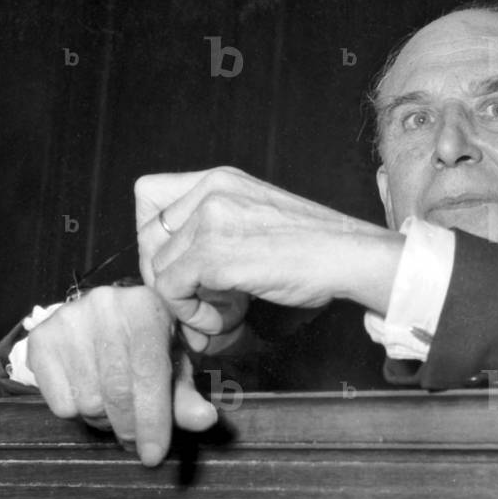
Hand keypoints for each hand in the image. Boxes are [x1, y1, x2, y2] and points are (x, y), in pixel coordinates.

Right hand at [26, 285, 217, 465]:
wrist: (104, 317)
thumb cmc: (148, 346)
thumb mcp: (173, 365)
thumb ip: (186, 397)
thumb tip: (205, 420)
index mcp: (146, 306)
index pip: (149, 373)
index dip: (153, 420)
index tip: (154, 456)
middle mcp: (106, 305)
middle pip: (117, 391)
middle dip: (130, 428)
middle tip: (136, 442)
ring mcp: (68, 319)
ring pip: (88, 401)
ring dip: (104, 420)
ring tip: (114, 408)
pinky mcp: (41, 338)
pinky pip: (60, 402)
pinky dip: (77, 413)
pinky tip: (89, 394)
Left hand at [136, 166, 402, 334]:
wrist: (351, 256)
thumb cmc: (317, 248)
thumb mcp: (258, 219)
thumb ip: (217, 232)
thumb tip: (177, 280)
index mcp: (219, 179)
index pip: (148, 197)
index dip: (154, 238)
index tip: (181, 265)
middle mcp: (210, 191)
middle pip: (146, 239)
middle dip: (169, 278)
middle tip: (206, 300)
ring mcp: (210, 220)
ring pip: (158, 270)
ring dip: (188, 303)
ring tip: (227, 312)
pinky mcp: (214, 254)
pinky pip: (171, 291)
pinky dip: (193, 314)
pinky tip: (228, 318)